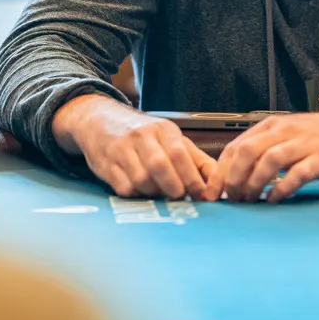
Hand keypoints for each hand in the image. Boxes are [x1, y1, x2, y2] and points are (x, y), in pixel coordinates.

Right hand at [53, 95, 216, 199]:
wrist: (100, 121)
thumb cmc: (143, 135)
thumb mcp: (171, 139)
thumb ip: (196, 160)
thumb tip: (218, 183)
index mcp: (163, 129)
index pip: (180, 154)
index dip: (192, 179)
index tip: (201, 195)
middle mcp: (141, 136)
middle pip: (160, 166)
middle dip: (174, 188)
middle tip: (180, 198)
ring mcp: (122, 150)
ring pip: (141, 180)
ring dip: (154, 193)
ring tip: (159, 193)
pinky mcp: (106, 165)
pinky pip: (124, 188)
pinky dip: (136, 195)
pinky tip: (141, 190)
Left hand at [206, 100, 318, 202]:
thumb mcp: (288, 133)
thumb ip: (264, 148)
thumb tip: (235, 172)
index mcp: (271, 126)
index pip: (234, 147)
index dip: (220, 172)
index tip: (212, 194)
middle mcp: (284, 131)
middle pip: (246, 153)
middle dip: (232, 180)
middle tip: (230, 201)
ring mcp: (304, 144)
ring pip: (267, 161)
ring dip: (253, 185)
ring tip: (249, 202)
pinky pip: (296, 175)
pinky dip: (281, 189)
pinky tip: (275, 200)